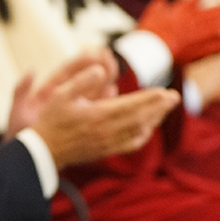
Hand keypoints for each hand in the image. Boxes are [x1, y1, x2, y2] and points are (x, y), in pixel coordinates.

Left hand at [4, 50, 117, 137]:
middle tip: (110, 57)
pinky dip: (104, 101)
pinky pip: (95, 110)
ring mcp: (73, 111)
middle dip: (96, 69)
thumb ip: (21, 91)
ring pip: (92, 93)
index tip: (92, 52)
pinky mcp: (80, 122)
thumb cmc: (20, 134)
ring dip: (104, 82)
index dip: (79, 63)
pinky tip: (114, 92)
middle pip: (82, 81)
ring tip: (114, 70)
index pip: (66, 74)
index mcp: (47, 94)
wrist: (28, 156)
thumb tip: (31, 70)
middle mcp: (62, 100)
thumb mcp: (17, 112)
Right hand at [29, 75, 178, 167]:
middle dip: (160, 107)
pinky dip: (143, 135)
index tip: (166, 91)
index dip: (150, 99)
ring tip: (164, 109)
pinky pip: (131, 143)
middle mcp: (107, 131)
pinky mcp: (105, 151)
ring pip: (139, 131)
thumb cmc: (50, 121)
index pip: (132, 106)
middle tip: (175, 97)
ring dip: (154, 119)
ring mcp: (108, 143)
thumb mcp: (59, 95)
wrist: (43, 151)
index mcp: (98, 115)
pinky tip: (146, 128)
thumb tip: (101, 69)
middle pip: (141, 118)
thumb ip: (82, 81)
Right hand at [136, 0, 219, 66]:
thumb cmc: (149, 31)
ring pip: (219, 24)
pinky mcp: (201, 48)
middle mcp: (195, 19)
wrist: (152, 49)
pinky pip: (219, 43)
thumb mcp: (151, 13)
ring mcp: (200, 33)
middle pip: (215, 10)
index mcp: (182, 9)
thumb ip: (158, 5)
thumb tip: (162, 0)